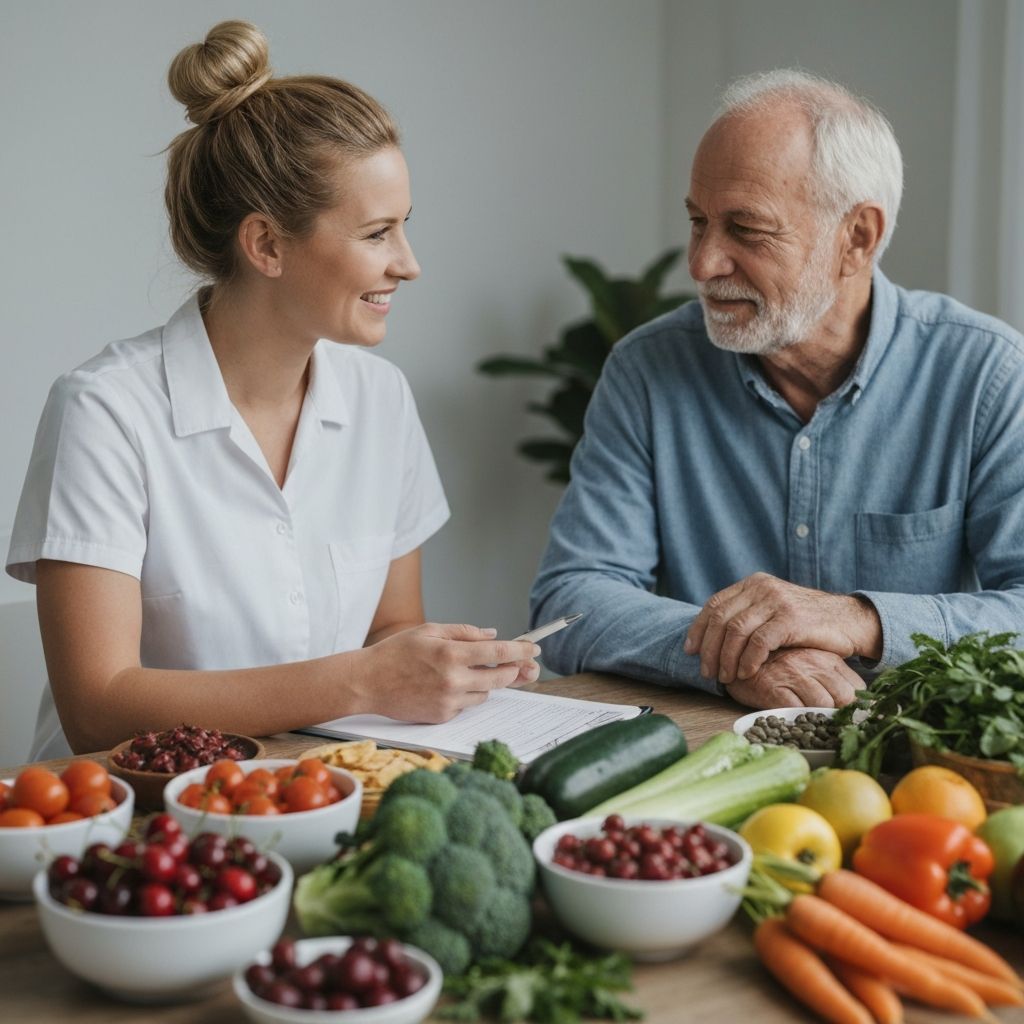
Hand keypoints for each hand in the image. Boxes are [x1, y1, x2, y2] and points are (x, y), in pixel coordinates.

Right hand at [355, 622, 540, 722]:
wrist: (368, 682)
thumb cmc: (396, 652)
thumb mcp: (429, 630)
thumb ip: (464, 632)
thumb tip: (492, 635)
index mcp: (451, 653)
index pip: (499, 652)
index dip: (521, 650)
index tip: (534, 649)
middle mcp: (453, 679)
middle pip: (501, 678)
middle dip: (513, 670)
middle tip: (520, 664)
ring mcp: (449, 701)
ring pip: (485, 693)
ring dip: (486, 683)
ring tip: (467, 671)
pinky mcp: (443, 716)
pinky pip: (467, 705)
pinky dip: (466, 695)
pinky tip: (447, 685)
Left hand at [684, 573, 881, 683]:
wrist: (849, 621)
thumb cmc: (807, 623)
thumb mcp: (772, 610)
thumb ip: (748, 615)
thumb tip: (712, 638)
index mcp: (753, 584)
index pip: (714, 604)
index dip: (699, 628)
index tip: (691, 650)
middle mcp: (762, 588)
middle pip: (721, 619)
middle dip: (710, 649)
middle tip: (708, 672)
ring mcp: (776, 601)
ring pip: (736, 631)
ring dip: (726, 658)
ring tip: (725, 678)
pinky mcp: (791, 618)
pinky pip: (759, 641)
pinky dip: (748, 660)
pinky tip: (746, 673)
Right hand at [724, 647, 865, 708]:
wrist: (737, 653)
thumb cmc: (778, 662)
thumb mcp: (810, 661)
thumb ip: (831, 676)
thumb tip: (855, 701)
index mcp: (827, 658)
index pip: (857, 687)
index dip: (855, 706)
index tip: (849, 717)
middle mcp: (814, 664)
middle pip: (845, 697)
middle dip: (840, 713)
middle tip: (829, 722)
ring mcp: (793, 675)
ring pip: (822, 704)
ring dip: (818, 718)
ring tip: (809, 722)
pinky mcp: (773, 687)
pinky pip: (795, 710)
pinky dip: (796, 720)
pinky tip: (791, 719)